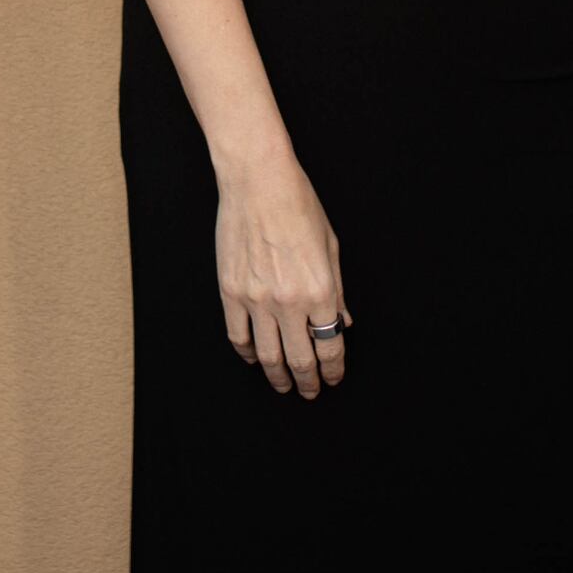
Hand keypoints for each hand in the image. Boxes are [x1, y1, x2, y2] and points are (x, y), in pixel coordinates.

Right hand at [214, 154, 352, 399]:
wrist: (258, 181)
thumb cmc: (299, 206)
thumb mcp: (331, 248)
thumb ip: (337, 291)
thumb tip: (343, 323)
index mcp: (319, 290)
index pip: (330, 346)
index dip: (334, 369)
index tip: (334, 378)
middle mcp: (288, 300)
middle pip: (300, 359)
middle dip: (308, 382)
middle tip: (311, 391)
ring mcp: (255, 298)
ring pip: (267, 355)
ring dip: (278, 376)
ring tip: (283, 384)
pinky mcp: (230, 290)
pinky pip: (237, 335)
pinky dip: (247, 353)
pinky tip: (255, 358)